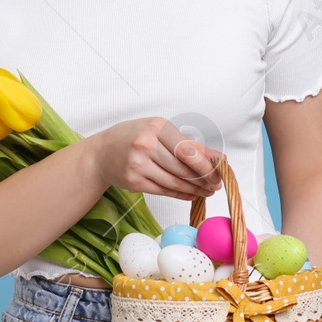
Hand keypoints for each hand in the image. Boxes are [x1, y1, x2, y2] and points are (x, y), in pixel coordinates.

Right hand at [85, 117, 222, 199]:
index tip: (219, 171)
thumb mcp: (160, 131)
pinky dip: (180, 194)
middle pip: (181, 167)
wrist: (102, 153)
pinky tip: (191, 194)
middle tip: (216, 184)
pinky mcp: (133, 182)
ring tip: (206, 191)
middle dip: (203, 179)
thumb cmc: (134, 137)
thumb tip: (217, 157)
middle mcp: (145, 145)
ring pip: (174, 181)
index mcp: (156, 127)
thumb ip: (189, 144)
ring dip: (194, 189)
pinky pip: (163, 190)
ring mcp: (137, 165)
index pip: (186, 149)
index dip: (205, 164)